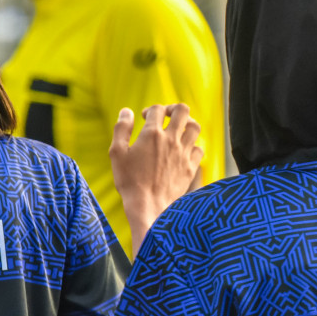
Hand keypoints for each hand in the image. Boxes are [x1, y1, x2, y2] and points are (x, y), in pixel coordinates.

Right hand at [111, 104, 203, 256]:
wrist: (148, 206)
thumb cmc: (129, 180)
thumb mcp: (117, 153)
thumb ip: (121, 129)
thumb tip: (127, 111)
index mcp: (152, 134)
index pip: (158, 109)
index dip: (151, 110)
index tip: (145, 118)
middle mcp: (171, 140)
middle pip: (183, 111)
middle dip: (174, 109)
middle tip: (167, 116)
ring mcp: (184, 153)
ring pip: (195, 127)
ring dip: (187, 124)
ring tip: (178, 129)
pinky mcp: (191, 167)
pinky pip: (199, 149)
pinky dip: (193, 145)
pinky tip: (184, 150)